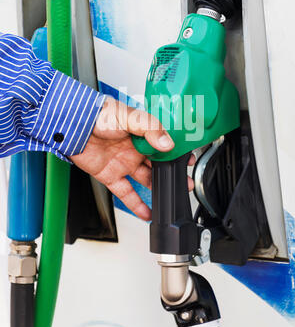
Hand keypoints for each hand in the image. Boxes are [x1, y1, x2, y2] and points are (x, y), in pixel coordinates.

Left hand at [70, 96, 194, 220]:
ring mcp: (123, 162)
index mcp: (141, 132)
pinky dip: (137, 204)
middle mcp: (134, 148)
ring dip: (158, 188)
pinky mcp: (111, 175)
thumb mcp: (128, 117)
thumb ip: (150, 129)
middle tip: (186, 182)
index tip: (189, 159)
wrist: (72, 126)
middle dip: (172, 173)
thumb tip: (167, 144)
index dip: (177, 152)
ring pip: (145, 179)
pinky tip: (147, 212)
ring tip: (172, 197)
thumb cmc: (97, 114)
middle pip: (158, 163)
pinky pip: (127, 193)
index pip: (164, 143)